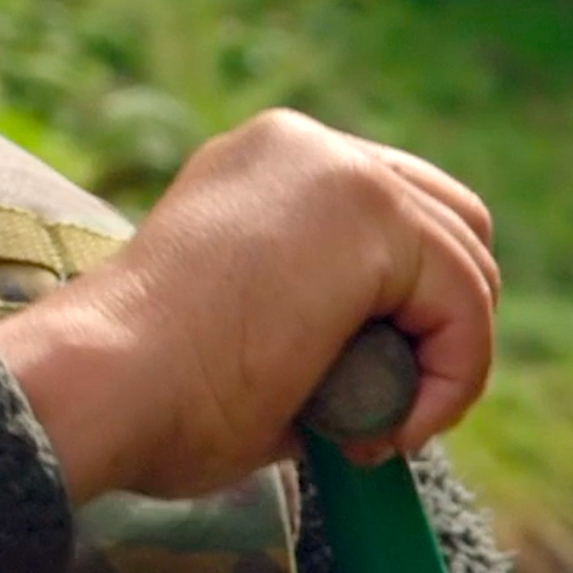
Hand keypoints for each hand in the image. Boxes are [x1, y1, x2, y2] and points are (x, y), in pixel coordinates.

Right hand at [0, 108, 498, 502]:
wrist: (103, 381)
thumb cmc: (146, 386)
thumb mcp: (240, 316)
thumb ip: (317, 314)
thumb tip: (389, 368)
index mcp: (259, 162)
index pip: (391, 211)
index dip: (405, 305)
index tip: (364, 386)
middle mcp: (301, 145)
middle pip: (452, 220)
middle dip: (442, 320)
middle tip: (385, 404)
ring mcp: (339, 168)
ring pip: (469, 268)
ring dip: (440, 363)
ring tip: (369, 427)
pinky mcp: (374, 213)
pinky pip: (467, 309)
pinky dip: (448, 382)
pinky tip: (381, 427)